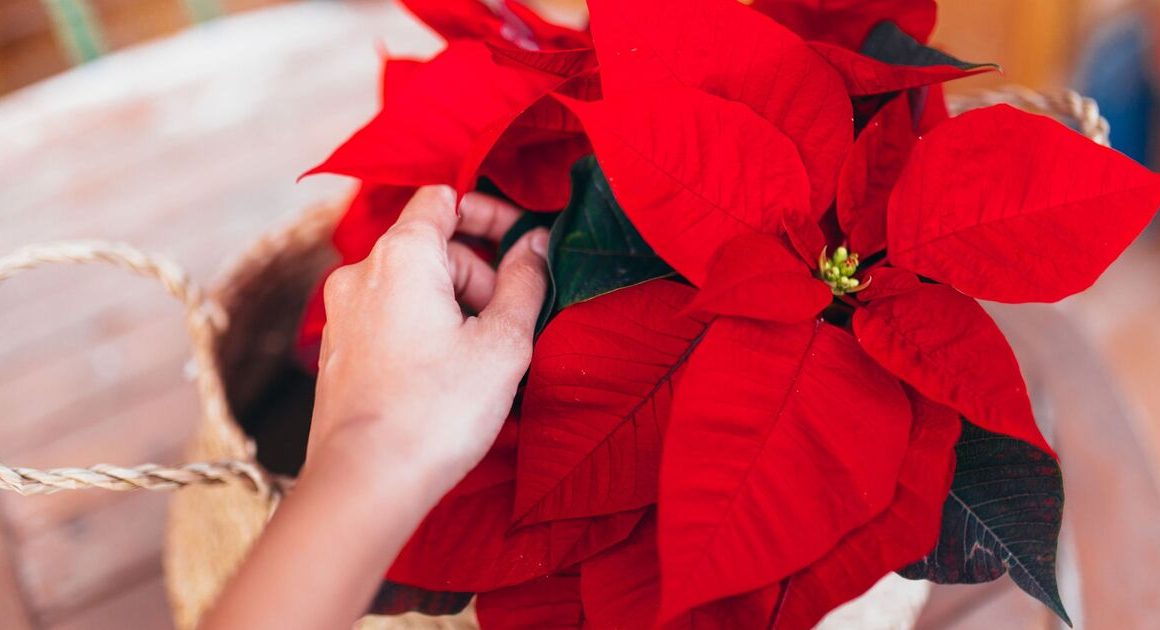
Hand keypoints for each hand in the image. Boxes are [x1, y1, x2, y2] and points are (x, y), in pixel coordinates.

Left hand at [305, 185, 547, 507]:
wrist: (366, 481)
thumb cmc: (436, 411)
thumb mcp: (503, 343)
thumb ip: (525, 282)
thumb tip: (535, 244)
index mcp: (401, 254)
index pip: (442, 198)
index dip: (487, 212)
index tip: (519, 244)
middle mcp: (361, 272)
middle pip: (431, 246)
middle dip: (476, 274)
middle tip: (507, 323)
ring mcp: (342, 313)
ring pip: (410, 285)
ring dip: (452, 306)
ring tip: (478, 359)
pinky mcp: (337, 351)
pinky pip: (389, 318)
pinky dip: (422, 329)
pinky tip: (444, 375)